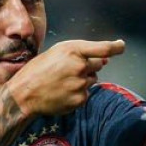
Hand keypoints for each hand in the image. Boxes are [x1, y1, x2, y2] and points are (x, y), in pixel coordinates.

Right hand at [6, 39, 125, 115]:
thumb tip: (105, 60)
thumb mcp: (57, 52)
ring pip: (92, 80)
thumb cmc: (39, 70)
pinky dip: (77, 94)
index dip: (115, 47)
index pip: (103, 48)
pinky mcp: (80, 99)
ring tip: (62, 82)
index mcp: (73, 50)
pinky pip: (86, 94)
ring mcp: (81, 84)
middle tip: (68, 70)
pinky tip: (62, 92)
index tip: (121, 46)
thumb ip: (80, 53)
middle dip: (89, 66)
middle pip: (98, 65)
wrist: (25, 94)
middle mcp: (79, 66)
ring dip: (82, 80)